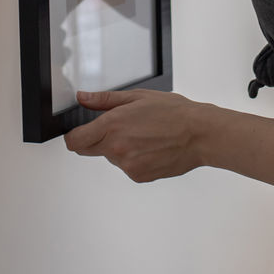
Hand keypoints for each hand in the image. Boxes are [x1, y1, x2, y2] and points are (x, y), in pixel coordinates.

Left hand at [64, 88, 208, 182]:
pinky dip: (134, 158)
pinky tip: (150, 147)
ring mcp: (128, 166)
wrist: (199, 134)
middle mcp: (117, 149)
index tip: (78, 132)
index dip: (73, 136)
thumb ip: (104, 100)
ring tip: (143, 135)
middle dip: (96, 140)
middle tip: (119, 128)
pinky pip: (127, 167)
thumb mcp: (137, 96)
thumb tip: (83, 98)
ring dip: (119, 148)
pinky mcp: (139, 176)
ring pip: (110, 158)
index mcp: (113, 126)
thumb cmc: (174, 113)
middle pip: (88, 150)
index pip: (75, 141)